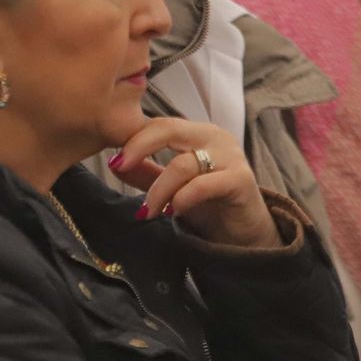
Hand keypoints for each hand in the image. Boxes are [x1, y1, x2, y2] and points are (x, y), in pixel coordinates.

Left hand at [108, 117, 279, 248]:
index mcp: (197, 133)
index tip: (113, 160)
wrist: (247, 235)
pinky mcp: (241, 180)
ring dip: (158, 189)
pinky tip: (172, 212)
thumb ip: (145, 174)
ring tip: (148, 210)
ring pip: (182, 163)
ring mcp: (231, 156)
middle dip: (138, 147)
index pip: (159, 124)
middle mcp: (214, 137)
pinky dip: (181, 198)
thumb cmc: (210, 207)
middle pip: (168, 129)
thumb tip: (114, 164)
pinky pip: (202, 185)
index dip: (132, 139)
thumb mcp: (171, 188)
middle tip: (119, 166)